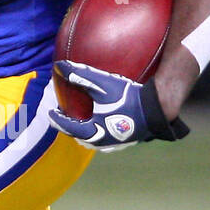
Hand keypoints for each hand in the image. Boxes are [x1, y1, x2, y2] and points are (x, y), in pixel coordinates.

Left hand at [50, 60, 189, 150]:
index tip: (51, 113)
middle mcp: (103, 142)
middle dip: (71, 129)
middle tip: (65, 118)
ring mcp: (116, 144)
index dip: (58, 120)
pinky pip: (108, 141)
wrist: (157, 109)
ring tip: (82, 122)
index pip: (68, 128)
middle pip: (80, 138)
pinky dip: (100, 133)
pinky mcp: (127, 142)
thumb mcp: (103, 84)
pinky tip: (104, 124)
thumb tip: (60, 66)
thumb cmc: (129, 97)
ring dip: (85, 133)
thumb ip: (80, 75)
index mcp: (93, 131)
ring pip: (94, 142)